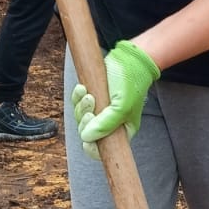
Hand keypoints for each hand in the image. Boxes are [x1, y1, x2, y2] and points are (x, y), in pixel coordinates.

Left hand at [71, 40, 159, 157]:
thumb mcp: (121, 107)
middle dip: (85, 122)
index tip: (87, 141)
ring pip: (81, 117)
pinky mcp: (93, 96)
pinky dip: (77, 96)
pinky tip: (82, 88)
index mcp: (122, 130)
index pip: (104, 149)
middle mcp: (111, 122)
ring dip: (81, 107)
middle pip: (88, 133)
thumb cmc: (131, 83)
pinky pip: (78, 102)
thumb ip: (105, 125)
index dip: (92, 148)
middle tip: (90, 112)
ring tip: (89, 95)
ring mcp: (101, 109)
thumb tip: (86, 137)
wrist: (129, 59)